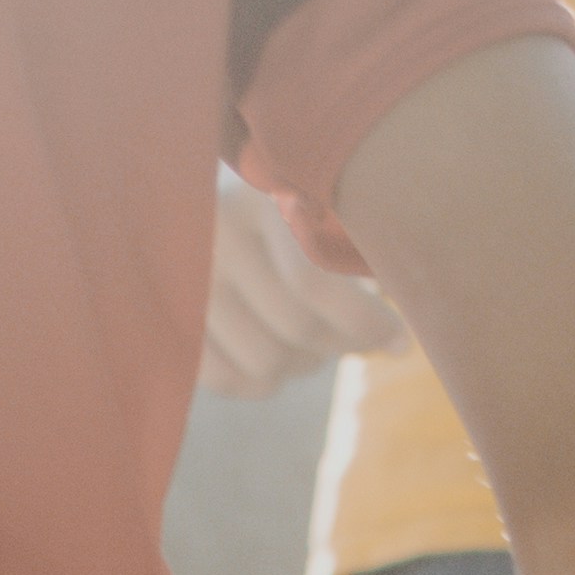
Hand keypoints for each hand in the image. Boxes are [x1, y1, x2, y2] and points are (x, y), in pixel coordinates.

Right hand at [199, 167, 403, 400]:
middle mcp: (216, 233)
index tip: (402, 341)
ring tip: (317, 335)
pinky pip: (233, 381)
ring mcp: (187, 282)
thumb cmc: (300, 205)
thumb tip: (403, 337)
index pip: (312, 283)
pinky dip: (266, 381)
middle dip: (342, 341)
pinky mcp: (171, 324)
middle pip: (296, 328)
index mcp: (261, 193)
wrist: (197, 197)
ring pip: (269, 364)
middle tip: (363, 335)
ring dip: (306, 362)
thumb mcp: (330, 203)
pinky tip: (281, 352)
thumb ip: (361, 249)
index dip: (365, 324)